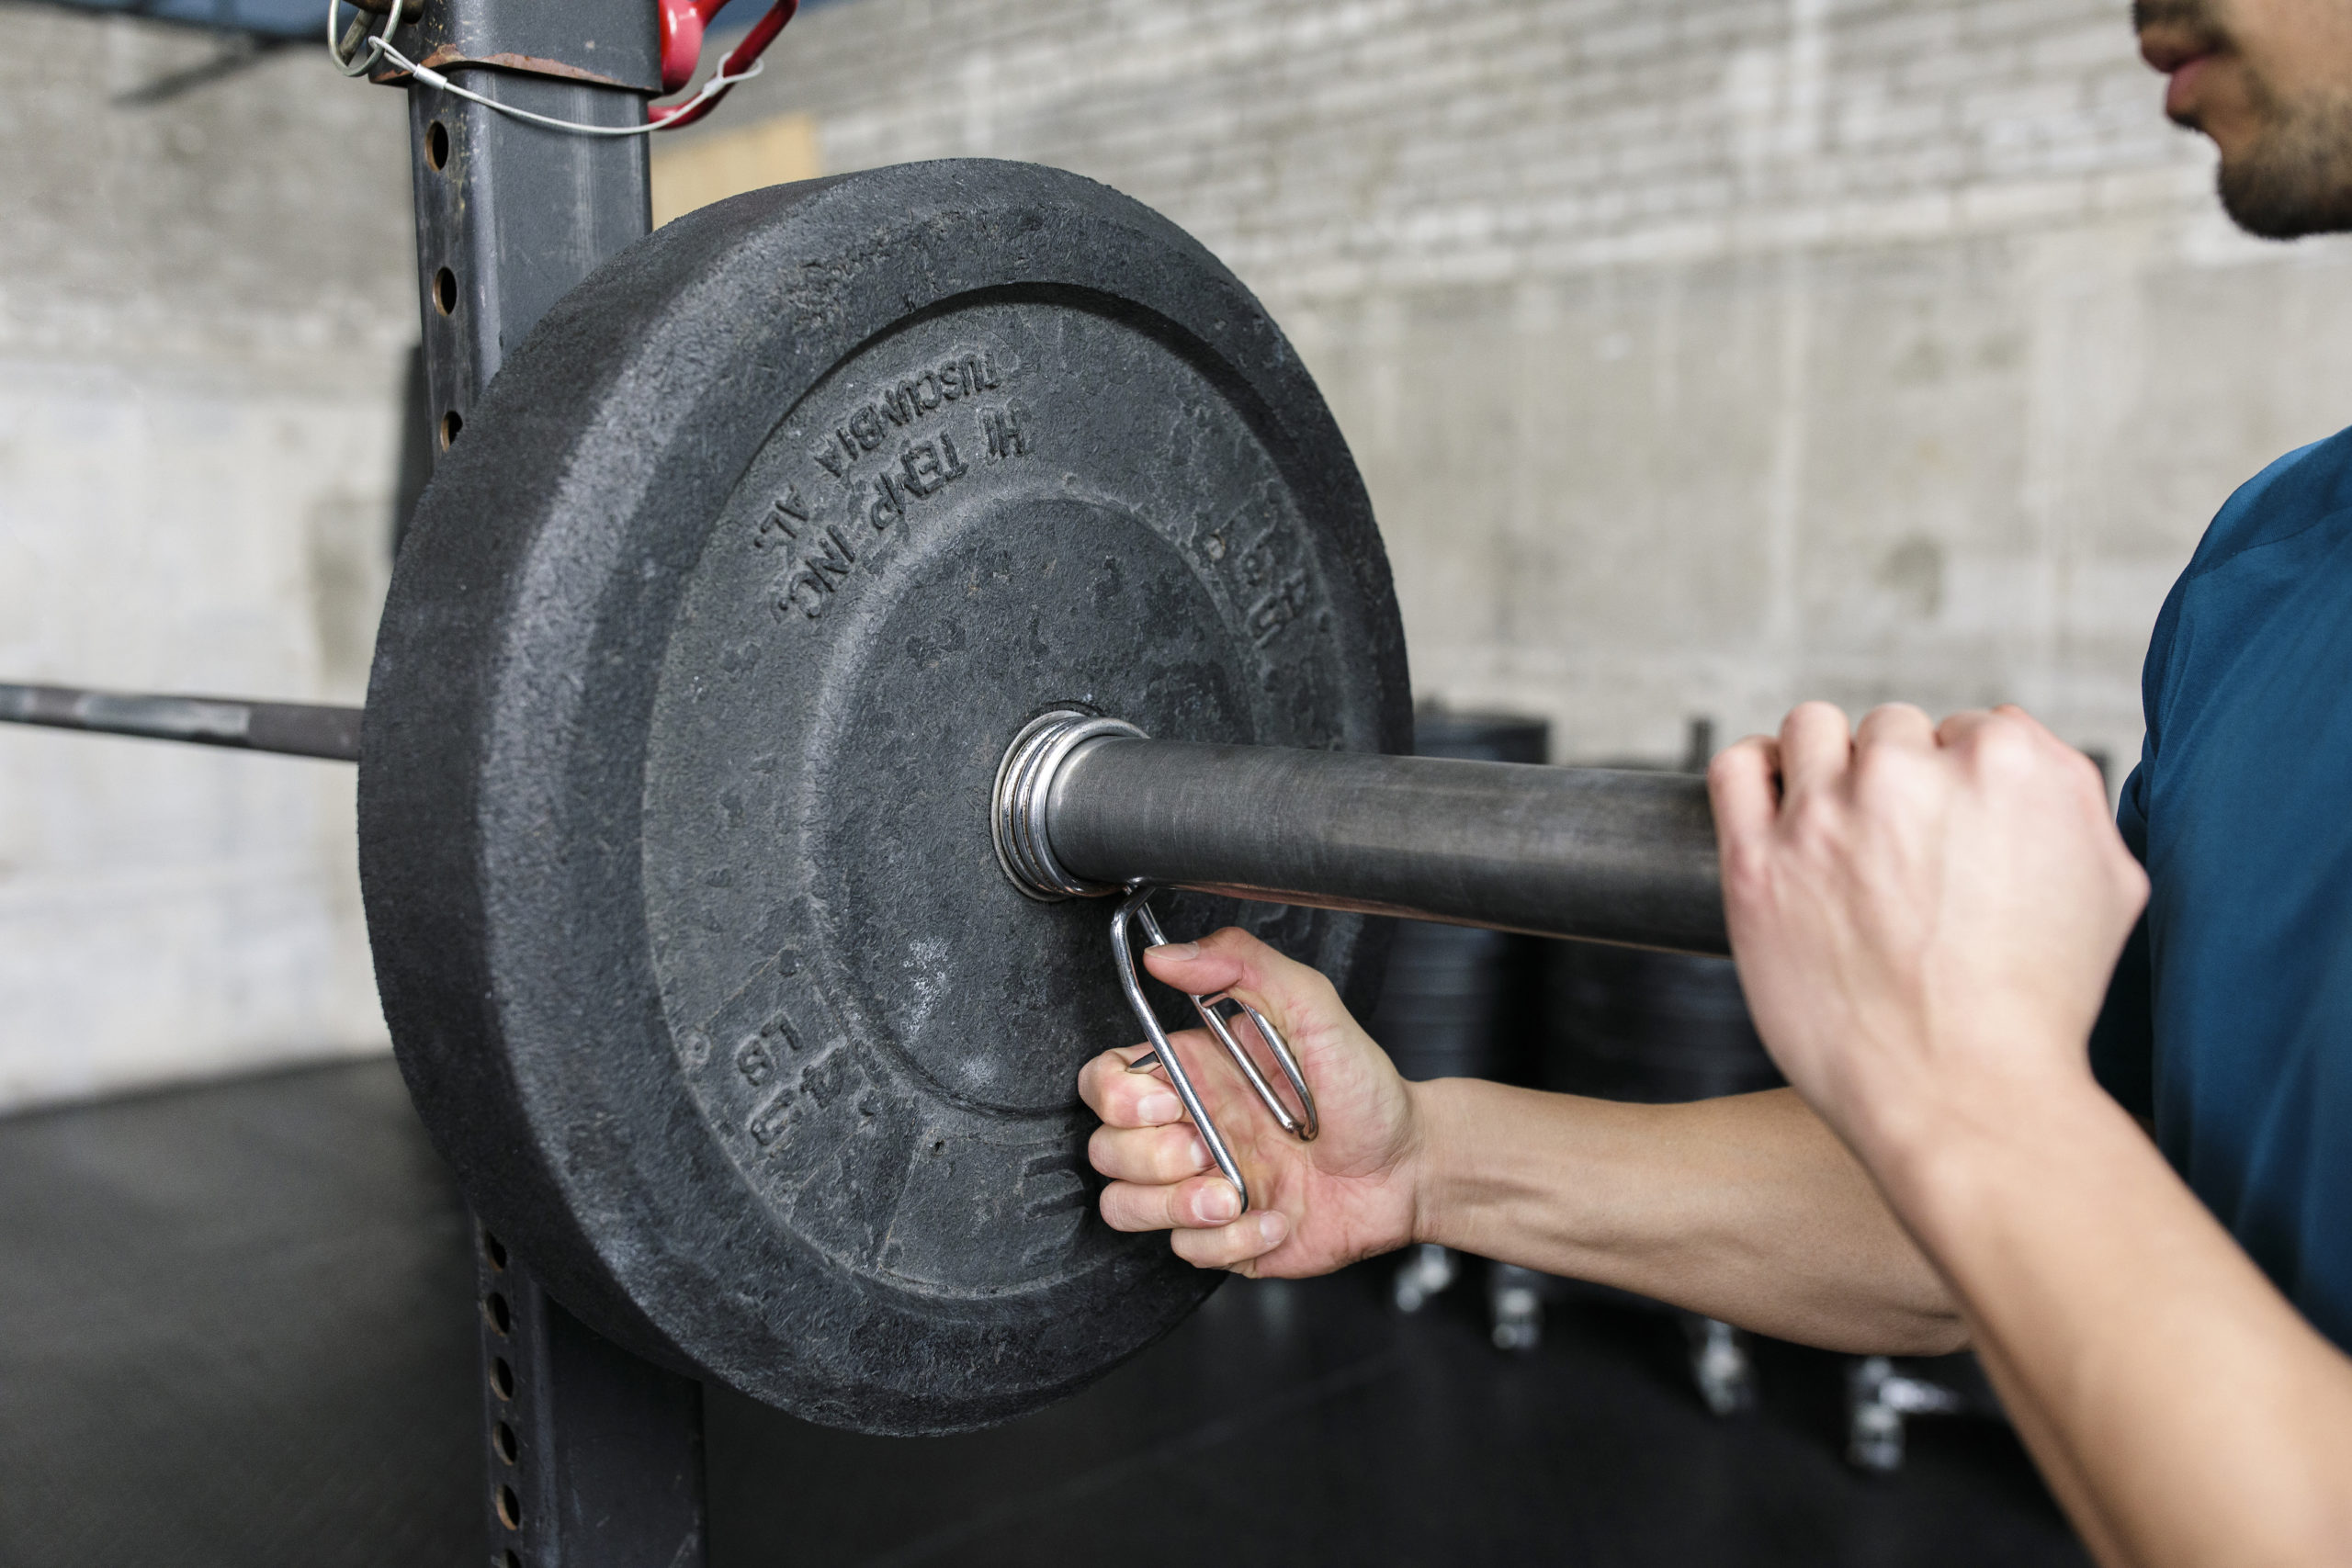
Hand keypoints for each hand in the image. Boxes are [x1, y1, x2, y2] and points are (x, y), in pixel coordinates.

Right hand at [1077, 926, 1422, 1275]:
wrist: (1408, 1167)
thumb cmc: (1365, 1089)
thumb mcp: (1313, 1007)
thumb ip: (1243, 966)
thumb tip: (1167, 955)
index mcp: (1193, 1072)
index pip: (1104, 1081)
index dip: (1117, 1098)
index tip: (1168, 1103)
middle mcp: (1186, 1127)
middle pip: (1104, 1149)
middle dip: (1151, 1156)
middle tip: (1206, 1148)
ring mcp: (1199, 1185)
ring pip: (1123, 1207)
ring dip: (1175, 1206)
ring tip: (1234, 1194)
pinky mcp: (1221, 1236)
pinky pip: (1184, 1252)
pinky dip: (1229, 1241)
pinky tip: (1274, 1217)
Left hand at [1708, 703, 2147, 1169]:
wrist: (1964, 1096)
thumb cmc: (2041, 1009)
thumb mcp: (2111, 886)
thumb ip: (2069, 797)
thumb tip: (2025, 762)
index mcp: (2008, 765)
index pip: (1973, 728)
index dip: (1964, 785)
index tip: (1955, 834)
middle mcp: (1911, 775)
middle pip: (1894, 731)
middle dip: (1901, 781)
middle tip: (1903, 855)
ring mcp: (1825, 815)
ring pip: (1813, 730)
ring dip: (1827, 766)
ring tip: (1838, 826)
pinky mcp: (1756, 861)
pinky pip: (1736, 768)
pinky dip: (1754, 773)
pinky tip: (1773, 805)